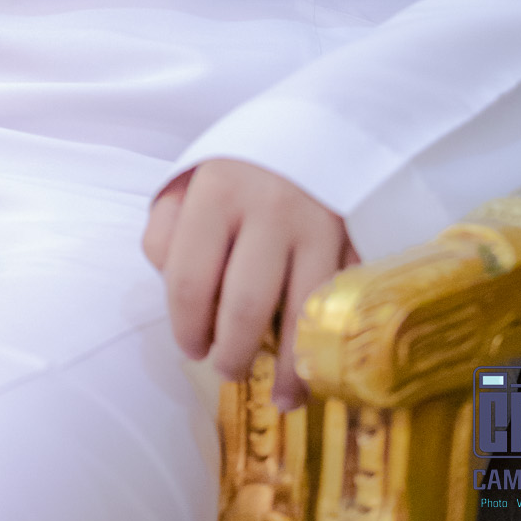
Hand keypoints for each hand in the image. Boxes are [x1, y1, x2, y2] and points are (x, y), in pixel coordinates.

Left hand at [142, 157, 356, 407]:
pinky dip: (330, 350)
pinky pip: (341, 308)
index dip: (186, 327)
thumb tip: (168, 280)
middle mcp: (269, 209)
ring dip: (288, 370)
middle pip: (244, 306)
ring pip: (301, 315)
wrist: (316, 124)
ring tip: (279, 396)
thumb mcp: (189, 180)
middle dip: (232, 353)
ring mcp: (317, 227)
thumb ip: (165, 229)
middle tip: (226, 367)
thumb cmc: (240, 167)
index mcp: (217, 192)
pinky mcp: (354, 241)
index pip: (190, 280)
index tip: (191, 347)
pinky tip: (318, 377)